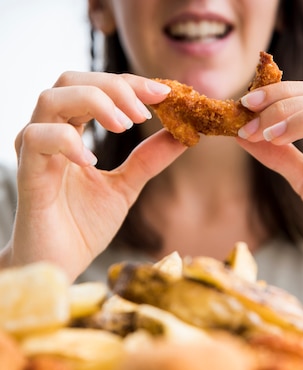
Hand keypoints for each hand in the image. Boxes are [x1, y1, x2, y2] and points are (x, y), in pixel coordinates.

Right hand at [8, 71, 186, 280]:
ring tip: (125, 126)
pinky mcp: (27, 173)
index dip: (129, 84)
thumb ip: (149, 160)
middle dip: (114, 87)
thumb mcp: (126, 188)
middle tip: (145, 111)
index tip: (164, 93)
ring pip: (52, 99)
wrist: (60, 265)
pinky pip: (38, 138)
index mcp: (71, 131)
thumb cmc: (83, 227)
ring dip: (94, 103)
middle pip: (71, 80)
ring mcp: (35, 150)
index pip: (96, 87)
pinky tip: (91, 161)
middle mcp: (50, 132)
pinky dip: (67, 141)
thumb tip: (184, 135)